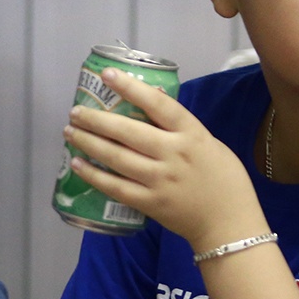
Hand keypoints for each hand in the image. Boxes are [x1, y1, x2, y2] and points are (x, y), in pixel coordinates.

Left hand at [64, 70, 265, 249]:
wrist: (229, 223)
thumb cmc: (223, 179)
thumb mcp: (209, 144)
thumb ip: (180, 128)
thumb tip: (148, 106)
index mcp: (192, 134)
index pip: (158, 104)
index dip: (131, 88)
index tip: (108, 74)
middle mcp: (173, 154)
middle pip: (127, 131)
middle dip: (96, 119)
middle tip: (75, 111)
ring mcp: (160, 180)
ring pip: (116, 157)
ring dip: (88, 143)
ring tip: (70, 132)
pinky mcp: (150, 203)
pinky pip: (115, 187)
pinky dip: (93, 175)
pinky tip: (77, 164)